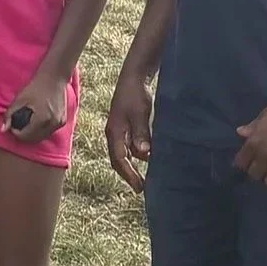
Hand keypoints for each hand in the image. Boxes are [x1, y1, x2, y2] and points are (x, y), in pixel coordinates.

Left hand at [3, 70, 70, 144]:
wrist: (54, 78)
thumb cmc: (35, 87)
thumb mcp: (19, 100)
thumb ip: (9, 115)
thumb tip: (2, 130)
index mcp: (42, 119)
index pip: (26, 136)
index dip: (16, 132)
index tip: (12, 124)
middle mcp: (53, 124)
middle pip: (34, 139)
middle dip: (23, 134)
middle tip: (17, 125)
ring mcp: (60, 123)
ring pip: (42, 137)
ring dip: (32, 134)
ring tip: (25, 122)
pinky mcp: (62, 121)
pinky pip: (49, 132)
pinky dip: (40, 130)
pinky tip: (35, 121)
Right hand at [104, 72, 153, 191]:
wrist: (134, 77)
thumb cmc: (135, 94)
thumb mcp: (140, 113)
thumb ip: (141, 133)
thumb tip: (143, 154)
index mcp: (114, 132)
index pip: (119, 159)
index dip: (128, 174)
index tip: (139, 187)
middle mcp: (115, 134)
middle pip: (119, 159)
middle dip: (129, 174)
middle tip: (141, 187)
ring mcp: (120, 130)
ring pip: (126, 153)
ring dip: (135, 164)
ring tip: (150, 175)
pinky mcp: (127, 126)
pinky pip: (132, 145)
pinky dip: (140, 154)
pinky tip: (151, 156)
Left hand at [234, 91, 266, 187]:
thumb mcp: (265, 115)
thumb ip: (252, 127)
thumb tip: (240, 133)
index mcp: (254, 143)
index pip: (240, 163)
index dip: (244, 162)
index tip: (249, 160)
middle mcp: (266, 156)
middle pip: (254, 175)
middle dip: (257, 170)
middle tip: (263, 164)